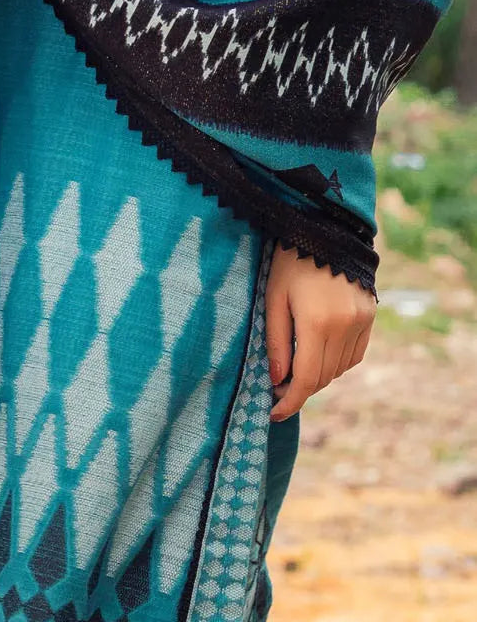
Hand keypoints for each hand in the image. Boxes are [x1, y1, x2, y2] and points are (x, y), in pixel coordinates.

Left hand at [265, 242, 375, 422]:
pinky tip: (320, 353)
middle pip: (324, 376)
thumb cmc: (289, 260)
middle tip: (278, 389)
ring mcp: (362, 322)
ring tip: (296, 368)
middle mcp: (345, 326)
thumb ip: (276, 341)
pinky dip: (337, 362)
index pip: (307, 378)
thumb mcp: (273, 297)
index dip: (290, 401)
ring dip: (319, 375)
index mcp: (317, 322)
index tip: (273, 413)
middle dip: (300, 388)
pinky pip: (354, 355)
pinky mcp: (370, 316)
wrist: (326, 229)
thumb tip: (277, 380)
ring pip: (340, 368)